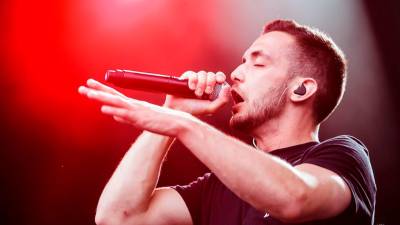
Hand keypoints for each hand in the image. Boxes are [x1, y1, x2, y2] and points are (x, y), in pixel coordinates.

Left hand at [78, 79, 193, 136]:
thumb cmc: (162, 122)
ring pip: (116, 102)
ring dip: (101, 97)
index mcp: (134, 105)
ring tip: (88, 93)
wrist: (178, 123)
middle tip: (82, 86)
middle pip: (112, 96)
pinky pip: (125, 114)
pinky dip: (114, 110)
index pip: (115, 96)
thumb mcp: (141, 121)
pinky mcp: (140, 118)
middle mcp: (134, 105)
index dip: (102, 90)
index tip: (90, 84)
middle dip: (97, 91)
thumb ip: (127, 118)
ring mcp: (137, 111)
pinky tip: (103, 109)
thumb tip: (115, 116)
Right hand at [163, 71, 230, 114]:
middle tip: (206, 92)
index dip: (220, 77)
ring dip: (201, 83)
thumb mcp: (211, 109)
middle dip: (210, 83)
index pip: (219, 77)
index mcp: (212, 89)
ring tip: (197, 93)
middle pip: (212, 75)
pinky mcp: (186, 78)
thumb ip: (223, 100)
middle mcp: (205, 83)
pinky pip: (192, 73)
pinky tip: (191, 88)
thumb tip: (227, 87)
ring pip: (202, 73)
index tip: (219, 81)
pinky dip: (193, 80)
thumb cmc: (195, 110)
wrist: (178, 110)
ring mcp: (195, 80)